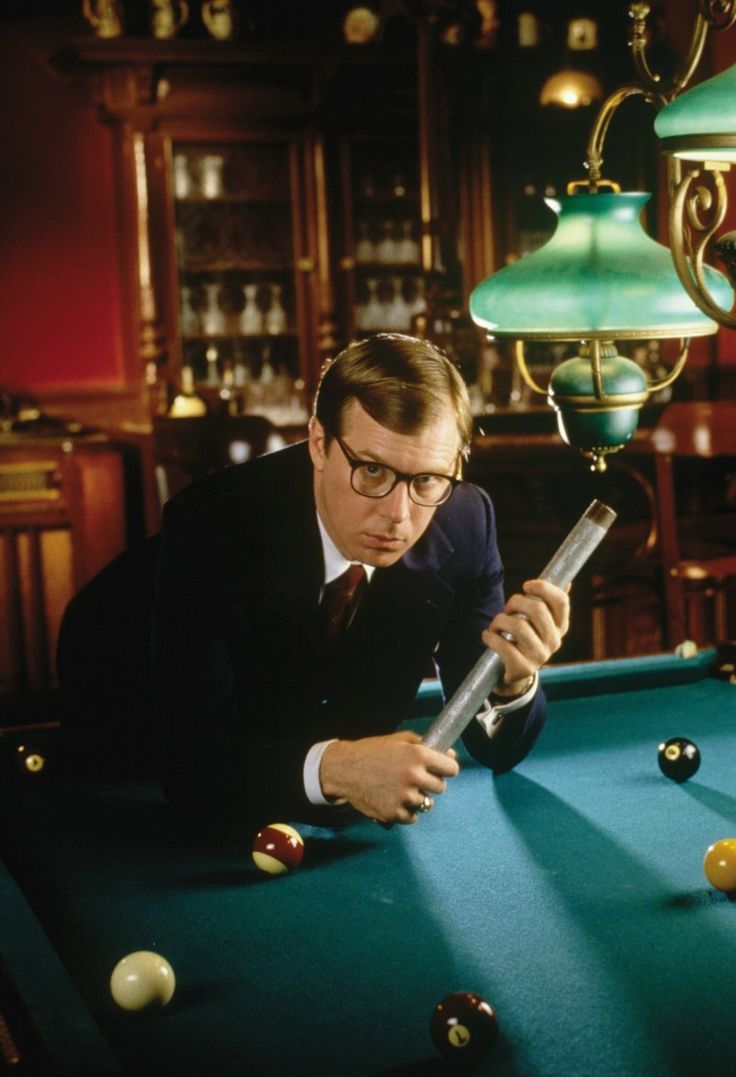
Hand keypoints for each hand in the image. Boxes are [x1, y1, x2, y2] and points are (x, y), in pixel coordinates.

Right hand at [319, 731, 458, 824]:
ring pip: (427, 803)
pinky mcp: (393, 813)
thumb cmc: (372, 751)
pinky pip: (413, 817)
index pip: (451, 768)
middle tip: (416, 778)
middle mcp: (414, 777)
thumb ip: (425, 745)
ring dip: (417, 797)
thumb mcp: (399, 740)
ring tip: (401, 789)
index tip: (441, 769)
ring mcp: (404, 797)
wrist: (344, 769)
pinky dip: (407, 811)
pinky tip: (395, 800)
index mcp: (418, 755)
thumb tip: (449, 755)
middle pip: (441, 787)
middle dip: (431, 782)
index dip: (446, 768)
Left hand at [481, 578, 569, 694]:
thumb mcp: (539, 623)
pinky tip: (487, 636)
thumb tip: (567, 582)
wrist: (514, 675)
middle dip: (516, 602)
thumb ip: (549, 604)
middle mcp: (554, 641)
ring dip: (500, 620)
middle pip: (538, 610)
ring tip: (495, 625)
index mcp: (560, 626)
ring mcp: (540, 656)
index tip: (526, 585)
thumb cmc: (524, 640)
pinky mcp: (524, 668)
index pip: (561, 602)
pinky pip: (505, 646)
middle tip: (507, 609)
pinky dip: (491, 637)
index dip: (544, 588)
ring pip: (519, 626)